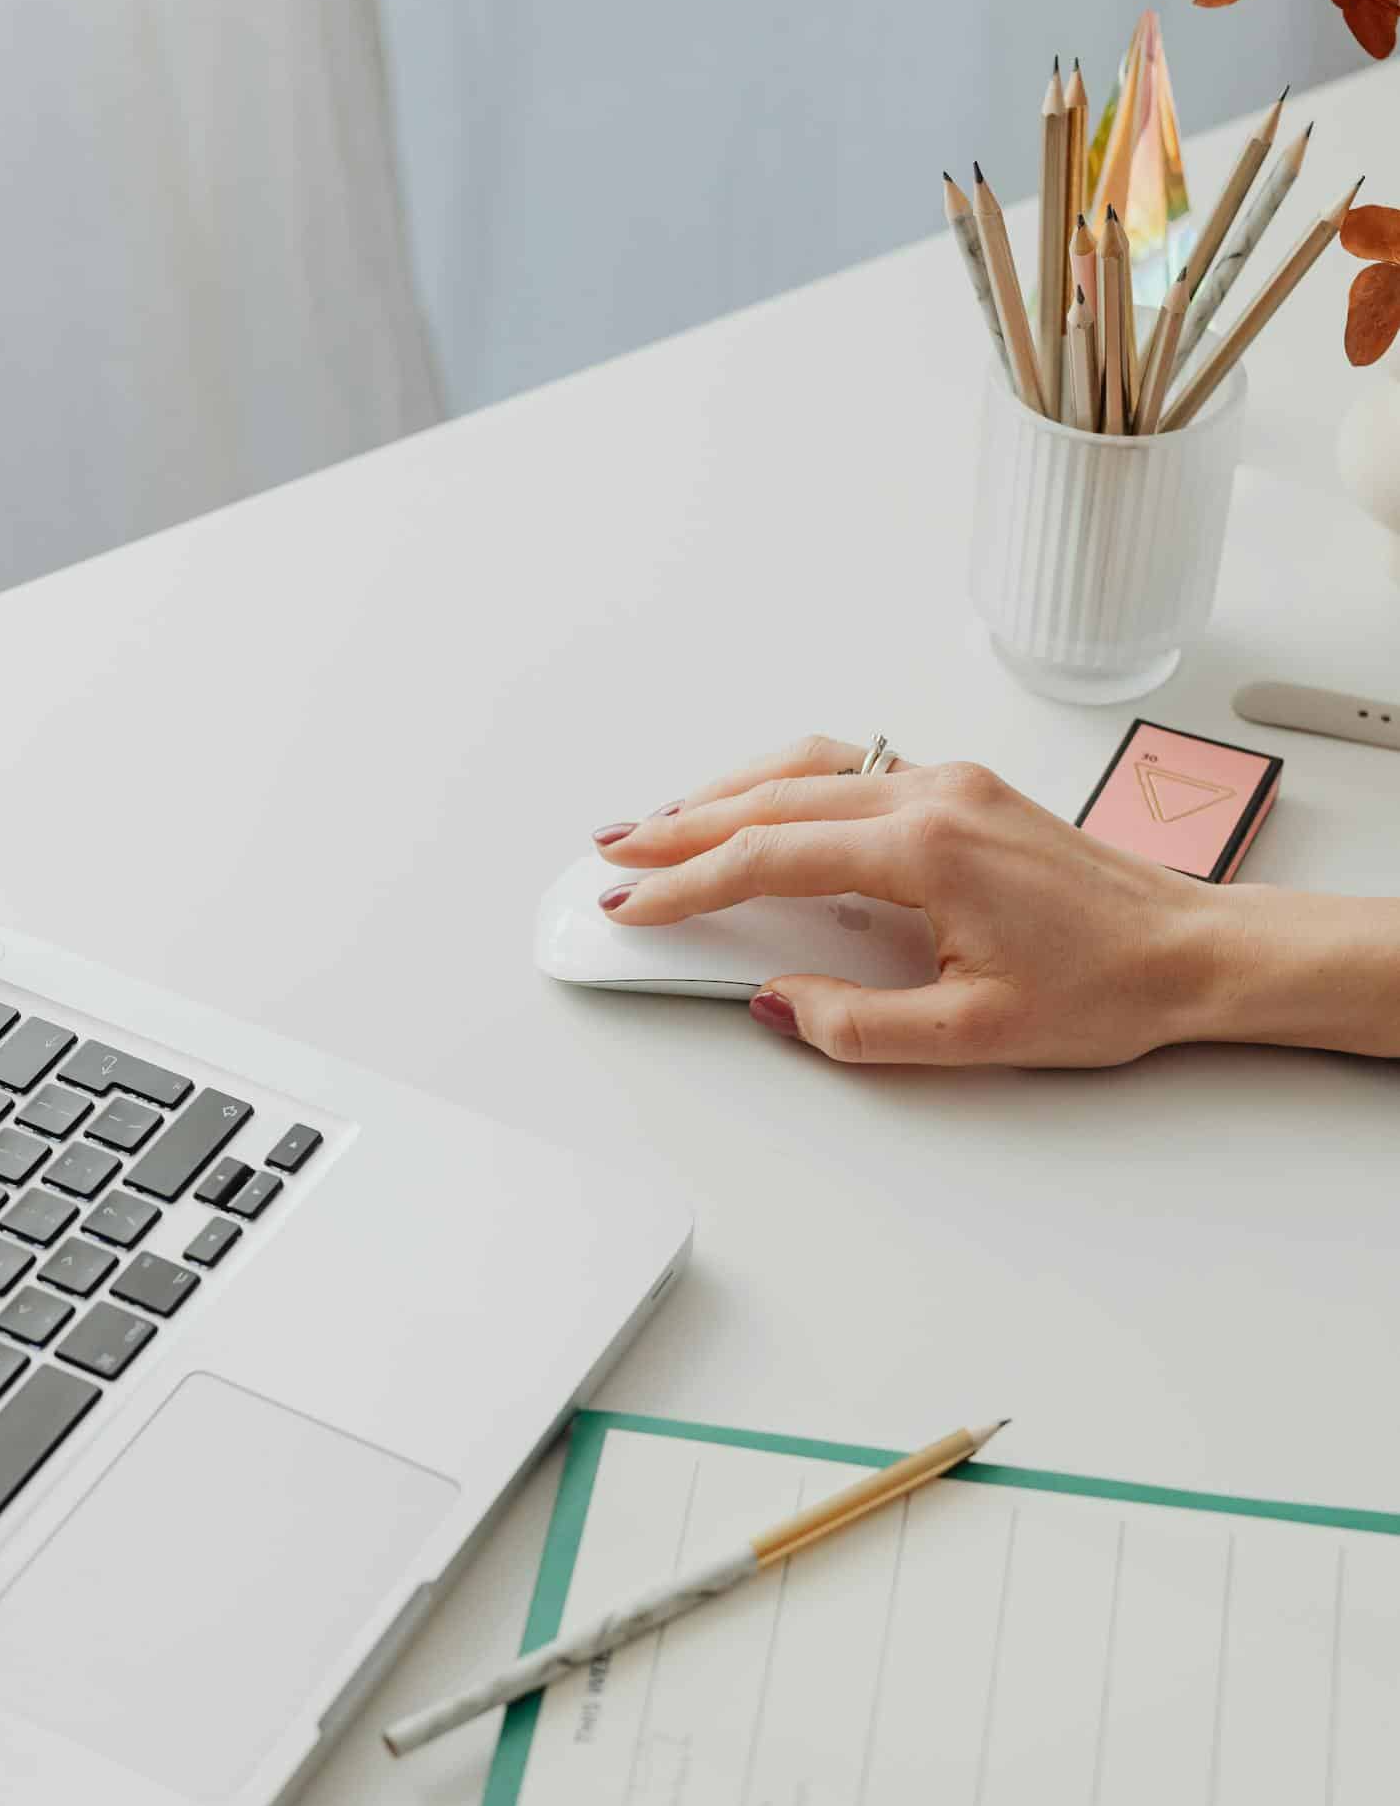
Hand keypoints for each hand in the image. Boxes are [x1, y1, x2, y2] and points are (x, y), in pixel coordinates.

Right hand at [591, 733, 1233, 1069]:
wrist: (1193, 950)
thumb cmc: (1104, 989)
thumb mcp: (972, 1036)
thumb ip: (856, 1024)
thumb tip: (776, 1000)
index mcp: (924, 850)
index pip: (769, 858)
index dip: (686, 888)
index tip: (630, 909)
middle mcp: (930, 795)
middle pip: (772, 800)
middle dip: (680, 830)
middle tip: (612, 857)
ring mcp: (948, 782)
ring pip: (807, 770)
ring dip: (726, 793)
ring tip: (663, 826)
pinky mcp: (963, 789)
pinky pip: (849, 769)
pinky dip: (782, 785)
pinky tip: (757, 805)